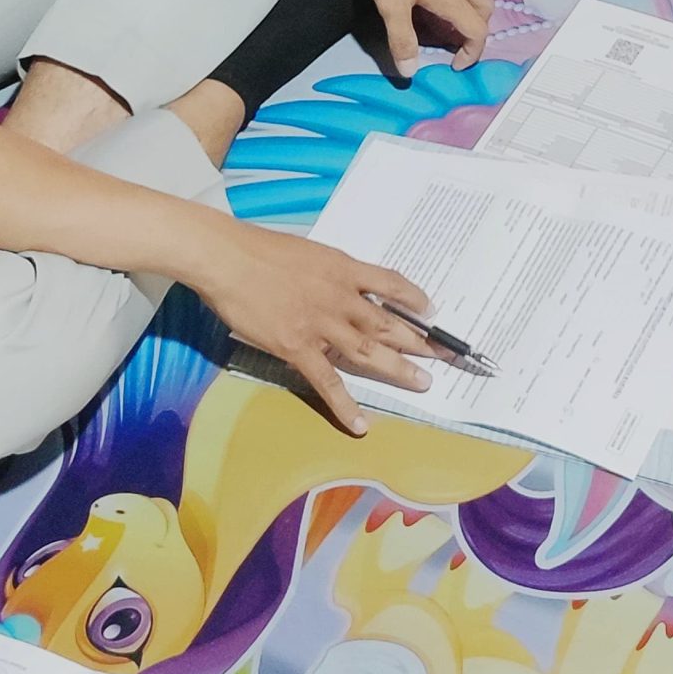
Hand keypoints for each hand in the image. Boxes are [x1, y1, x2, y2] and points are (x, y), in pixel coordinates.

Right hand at [199, 220, 440, 434]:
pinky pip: (328, 382)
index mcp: (343, 268)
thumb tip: (343, 285)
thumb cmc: (259, 250)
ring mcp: (321, 324)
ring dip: (398, 368)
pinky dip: (346, 405)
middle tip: (444, 355)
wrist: (227, 259)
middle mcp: (340, 296)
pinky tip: (361, 423)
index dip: (414, 298)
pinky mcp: (297, 348)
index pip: (390, 283)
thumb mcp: (308, 253)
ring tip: (422, 383)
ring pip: (369, 351)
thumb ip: (330, 273)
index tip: (431, 311)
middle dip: (418, 340)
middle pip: (388, 321)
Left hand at [359, 0, 492, 69]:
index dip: (471, 53)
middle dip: (478, 29)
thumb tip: (411, 71)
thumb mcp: (391, 4)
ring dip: (467, 8)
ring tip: (441, 15)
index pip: (477, 32)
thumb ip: (401, 38)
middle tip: (456, 39)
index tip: (455, 65)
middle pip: (486, 8)